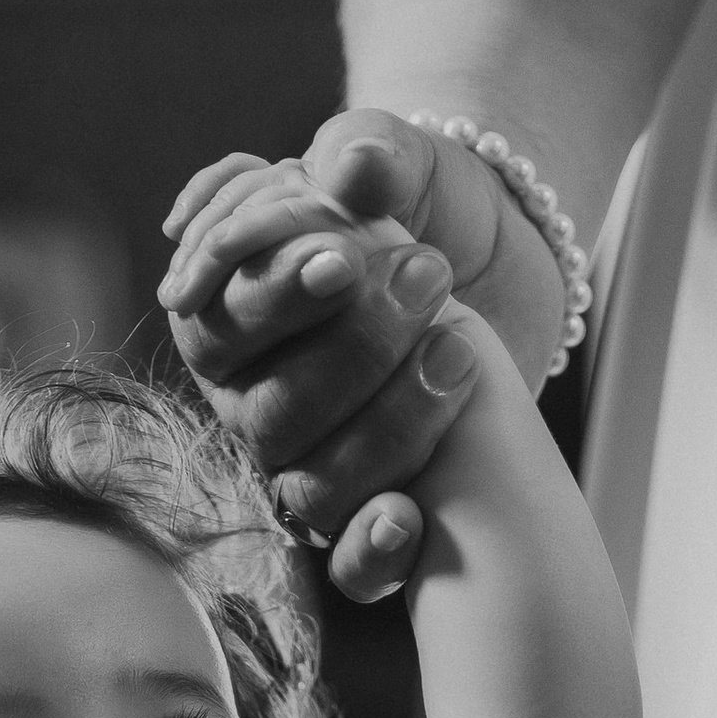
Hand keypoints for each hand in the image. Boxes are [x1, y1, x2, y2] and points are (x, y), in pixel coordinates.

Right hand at [161, 112, 568, 583]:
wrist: (501, 251)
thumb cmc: (422, 199)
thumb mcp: (399, 157)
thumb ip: (369, 151)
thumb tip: (347, 168)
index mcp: (228, 316)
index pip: (215, 323)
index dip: (272, 298)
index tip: (345, 258)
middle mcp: (254, 402)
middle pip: (270, 411)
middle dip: (354, 349)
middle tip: (430, 273)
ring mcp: (310, 464)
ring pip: (314, 484)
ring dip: (389, 424)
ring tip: (458, 346)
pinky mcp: (372, 510)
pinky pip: (352, 565)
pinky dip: (375, 549)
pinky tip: (411, 515)